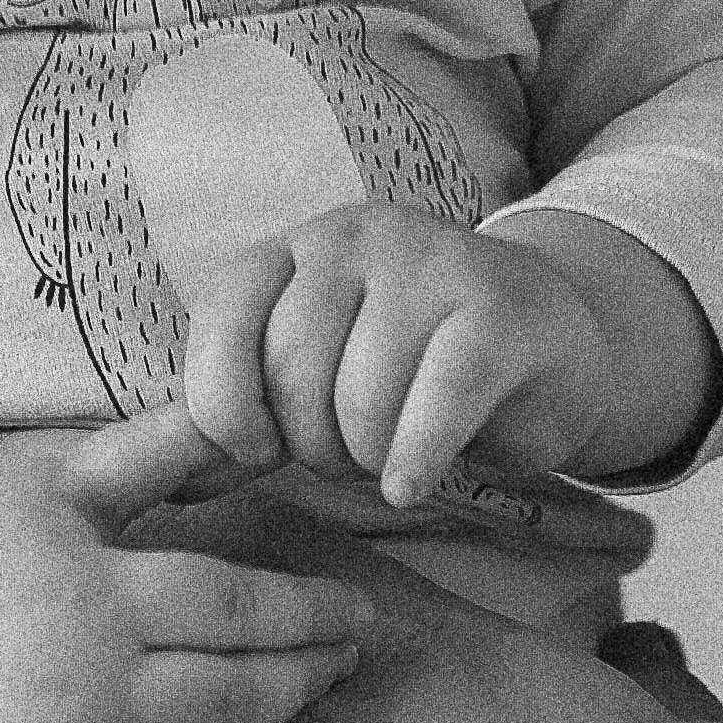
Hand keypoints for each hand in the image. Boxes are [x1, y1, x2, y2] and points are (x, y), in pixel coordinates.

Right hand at [0, 410, 373, 722]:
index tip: (357, 619)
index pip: (239, 606)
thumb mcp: (55, 483)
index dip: (312, 615)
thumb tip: (250, 419)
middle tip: (335, 670)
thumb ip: (156, 452)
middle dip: (300, 683)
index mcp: (96, 594)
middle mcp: (80, 688)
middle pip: (231, 698)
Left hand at [179, 203, 718, 503]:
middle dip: (311, 444)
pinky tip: (413, 482)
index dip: (226, 404)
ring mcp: (432, 263)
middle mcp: (357, 236)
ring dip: (370, 459)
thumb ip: (249, 417)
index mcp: (298, 249)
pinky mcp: (498, 313)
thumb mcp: (320, 382)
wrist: (550, 347)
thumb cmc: (416, 378)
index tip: (259, 447)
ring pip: (361, 398)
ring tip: (393, 454)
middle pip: (293, 369)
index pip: (224, 315)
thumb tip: (171, 486)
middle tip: (347, 454)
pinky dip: (414, 462)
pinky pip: (433, 406)